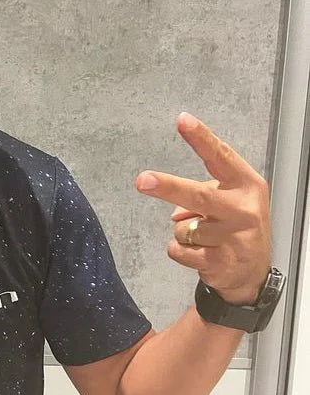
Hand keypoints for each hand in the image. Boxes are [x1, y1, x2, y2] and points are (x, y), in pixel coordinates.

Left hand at [135, 113, 270, 303]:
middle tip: (141, 181)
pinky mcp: (219, 262)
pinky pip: (178, 250)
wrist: (252, 273)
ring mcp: (233, 238)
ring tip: (205, 238)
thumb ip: (203, 193)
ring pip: (181, 227)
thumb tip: (175, 209)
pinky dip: (180, 251)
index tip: (182, 120)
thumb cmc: (237, 225)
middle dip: (168, 187)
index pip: (221, 157)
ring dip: (183, 232)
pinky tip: (200, 253)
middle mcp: (243, 210)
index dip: (201, 139)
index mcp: (247, 185)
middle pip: (199, 196)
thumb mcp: (231, 200)